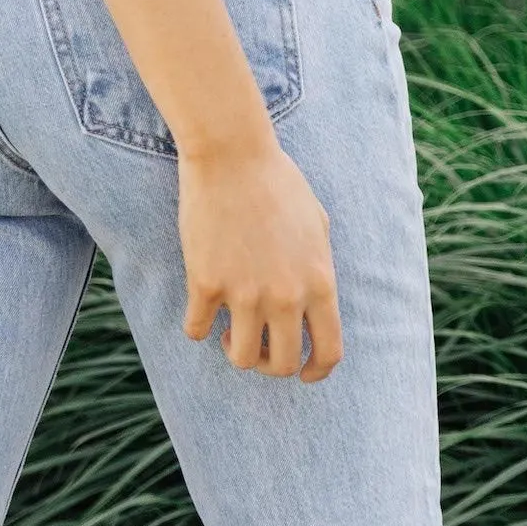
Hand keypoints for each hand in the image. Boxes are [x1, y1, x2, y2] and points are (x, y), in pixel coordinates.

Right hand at [178, 132, 342, 382]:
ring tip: (230, 331)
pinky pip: (197, 330)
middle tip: (259, 347)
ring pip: (242, 358)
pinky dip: (198, 328)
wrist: (232, 153)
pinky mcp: (207, 282)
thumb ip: (319, 268)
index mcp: (319, 282)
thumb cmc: (276, 181)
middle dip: (271, 365)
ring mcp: (245, 292)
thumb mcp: (317, 224)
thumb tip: (313, 302)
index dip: (317, 372)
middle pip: (284, 364)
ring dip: (236, 351)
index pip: (329, 352)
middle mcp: (286, 295)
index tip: (304, 373)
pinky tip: (200, 311)